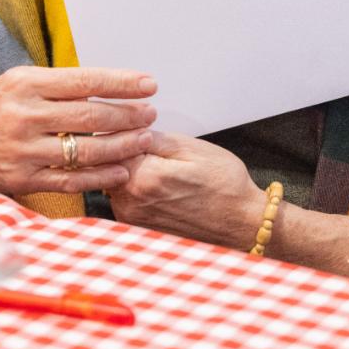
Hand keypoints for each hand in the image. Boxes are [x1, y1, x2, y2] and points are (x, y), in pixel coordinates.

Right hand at [0, 66, 157, 196]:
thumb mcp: (14, 81)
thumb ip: (54, 87)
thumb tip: (102, 87)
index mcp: (25, 83)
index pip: (86, 81)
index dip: (122, 83)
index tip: (149, 83)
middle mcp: (25, 116)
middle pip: (92, 116)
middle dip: (129, 115)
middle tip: (151, 113)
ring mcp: (23, 151)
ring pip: (86, 150)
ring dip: (122, 146)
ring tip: (144, 139)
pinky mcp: (21, 180)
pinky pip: (70, 180)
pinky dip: (100, 177)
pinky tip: (121, 170)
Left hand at [109, 131, 264, 249]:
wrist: (240, 223)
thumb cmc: (224, 184)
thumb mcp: (193, 149)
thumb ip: (153, 139)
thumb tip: (128, 129)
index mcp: (143, 179)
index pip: (110, 144)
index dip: (123, 128)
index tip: (137, 121)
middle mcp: (130, 203)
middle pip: (107, 164)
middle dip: (123, 146)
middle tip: (147, 136)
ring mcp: (132, 218)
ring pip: (114, 179)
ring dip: (127, 165)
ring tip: (157, 158)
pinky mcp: (137, 226)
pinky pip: (124, 196)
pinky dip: (134, 183)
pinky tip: (159, 178)